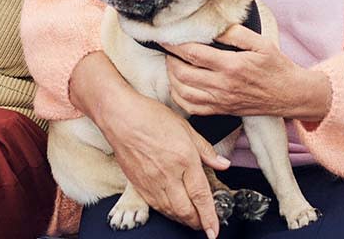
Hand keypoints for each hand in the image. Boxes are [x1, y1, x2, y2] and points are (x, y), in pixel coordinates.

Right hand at [98, 91, 228, 237]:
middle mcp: (169, 175)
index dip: (210, 217)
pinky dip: (167, 213)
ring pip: (170, 211)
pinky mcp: (138, 184)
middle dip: (197, 223)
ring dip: (182, 219)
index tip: (214, 231)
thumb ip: (206, 150)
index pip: (201, 196)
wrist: (120, 117)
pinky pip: (155, 206)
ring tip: (191, 220)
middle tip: (205, 225)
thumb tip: (223, 164)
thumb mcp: (186, 128)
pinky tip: (172, 210)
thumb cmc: (151, 117)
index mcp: (184, 159)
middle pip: (185, 210)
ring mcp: (151, 182)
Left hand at [164, 25, 331, 120]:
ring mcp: (221, 101)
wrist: (290, 95)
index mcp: (232, 66)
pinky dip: (179, 96)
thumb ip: (236, 33)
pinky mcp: (221, 111)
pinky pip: (191, 107)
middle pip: (183, 73)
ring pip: (183, 92)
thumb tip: (213, 26)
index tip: (166, 35)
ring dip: (172, 77)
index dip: (175, 44)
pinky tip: (179, 84)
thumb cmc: (276, 67)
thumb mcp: (261, 43)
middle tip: (169, 48)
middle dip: (170, 59)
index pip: (194, 54)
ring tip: (172, 64)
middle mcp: (223, 86)